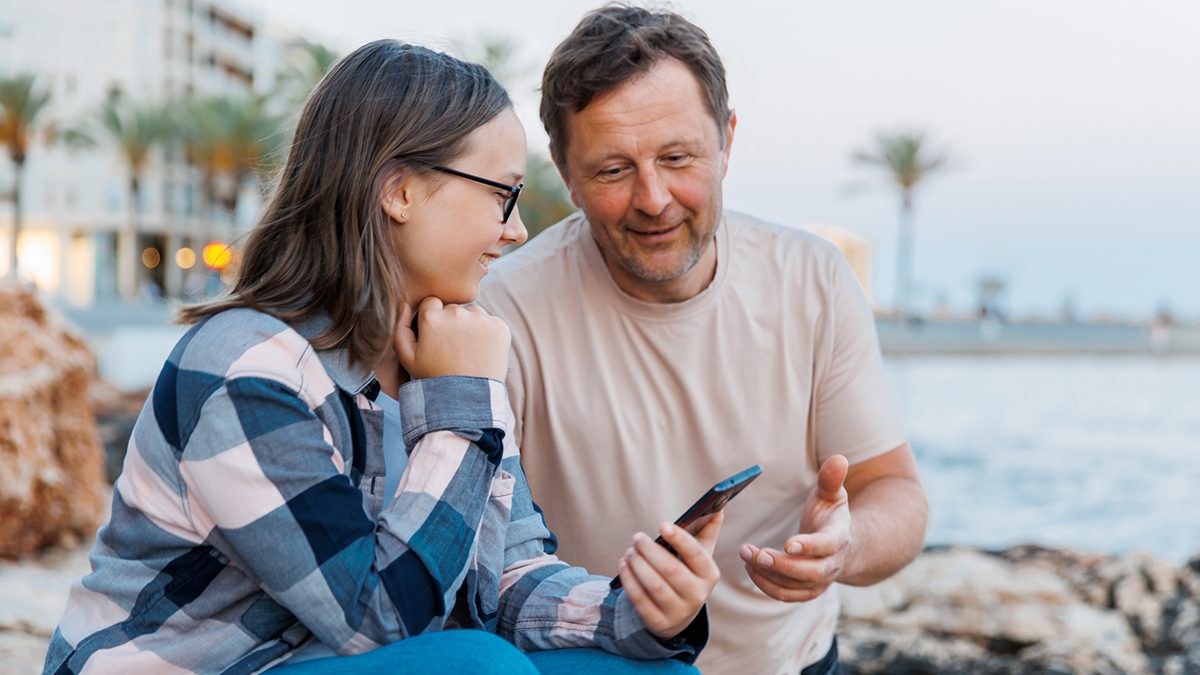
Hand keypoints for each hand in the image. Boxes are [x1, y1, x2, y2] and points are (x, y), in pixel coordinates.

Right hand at [395, 297, 509, 380]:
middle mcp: (457, 313)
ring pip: (473, 314)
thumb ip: (401, 328)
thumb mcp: (408, 358)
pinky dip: (488, 334)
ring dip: (471, 326)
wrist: (467, 399)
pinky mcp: (500, 327)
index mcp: (432, 317)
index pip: (432, 303)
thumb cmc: (434, 379)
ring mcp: (481, 319)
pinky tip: (482, 352)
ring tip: (468, 352)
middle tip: (453, 349)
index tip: (437, 338)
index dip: (433, 321)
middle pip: (453, 309)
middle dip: (452, 323)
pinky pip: (491, 322)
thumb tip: (405, 304)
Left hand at [617, 511, 722, 639]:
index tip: (662, 524)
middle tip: (637, 537)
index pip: (696, 554)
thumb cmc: (688, 575)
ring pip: (654, 585)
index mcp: (710, 575)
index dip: (679, 539)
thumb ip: (708, 531)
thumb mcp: (700, 557)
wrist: (678, 614)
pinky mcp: (659, 623)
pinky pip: (640, 600)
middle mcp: (697, 596)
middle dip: (650, 550)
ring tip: (630, 551)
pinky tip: (623, 565)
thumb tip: (718, 506)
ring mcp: (679, 612)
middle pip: (671, 569)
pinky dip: (629, 580)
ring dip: (637, 564)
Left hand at [740, 455, 850, 601]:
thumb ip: (831, 479)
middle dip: (781, 566)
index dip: (809, 546)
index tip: (788, 543)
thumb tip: (839, 458)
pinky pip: (786, 595)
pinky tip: (750, 569)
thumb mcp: (832, 495)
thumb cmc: (831, 516)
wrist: (843, 545)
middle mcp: (831, 564)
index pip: (827, 546)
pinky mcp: (807, 591)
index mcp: (838, 538)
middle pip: (810, 573)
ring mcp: (820, 581)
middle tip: (756, 554)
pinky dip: (767, 586)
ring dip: (767, 574)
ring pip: (794, 586)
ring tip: (746, 555)